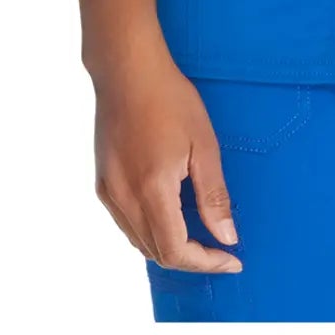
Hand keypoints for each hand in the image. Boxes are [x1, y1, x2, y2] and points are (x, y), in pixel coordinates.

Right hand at [91, 46, 242, 274]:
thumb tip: (227, 237)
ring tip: (199, 233)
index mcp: (152, 191)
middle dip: (191, 258)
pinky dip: (150, 231)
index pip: (176, 252)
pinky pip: (126, 224)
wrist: (127, 71)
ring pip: (139, 242)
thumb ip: (214, 196)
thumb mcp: (204, 145)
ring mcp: (109, 193)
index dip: (206, 262)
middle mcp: (124, 199)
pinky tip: (170, 214)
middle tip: (220, 246)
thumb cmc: (170, 100)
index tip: (232, 259)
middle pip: (157, 253)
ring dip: (169, 247)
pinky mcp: (102, 183)